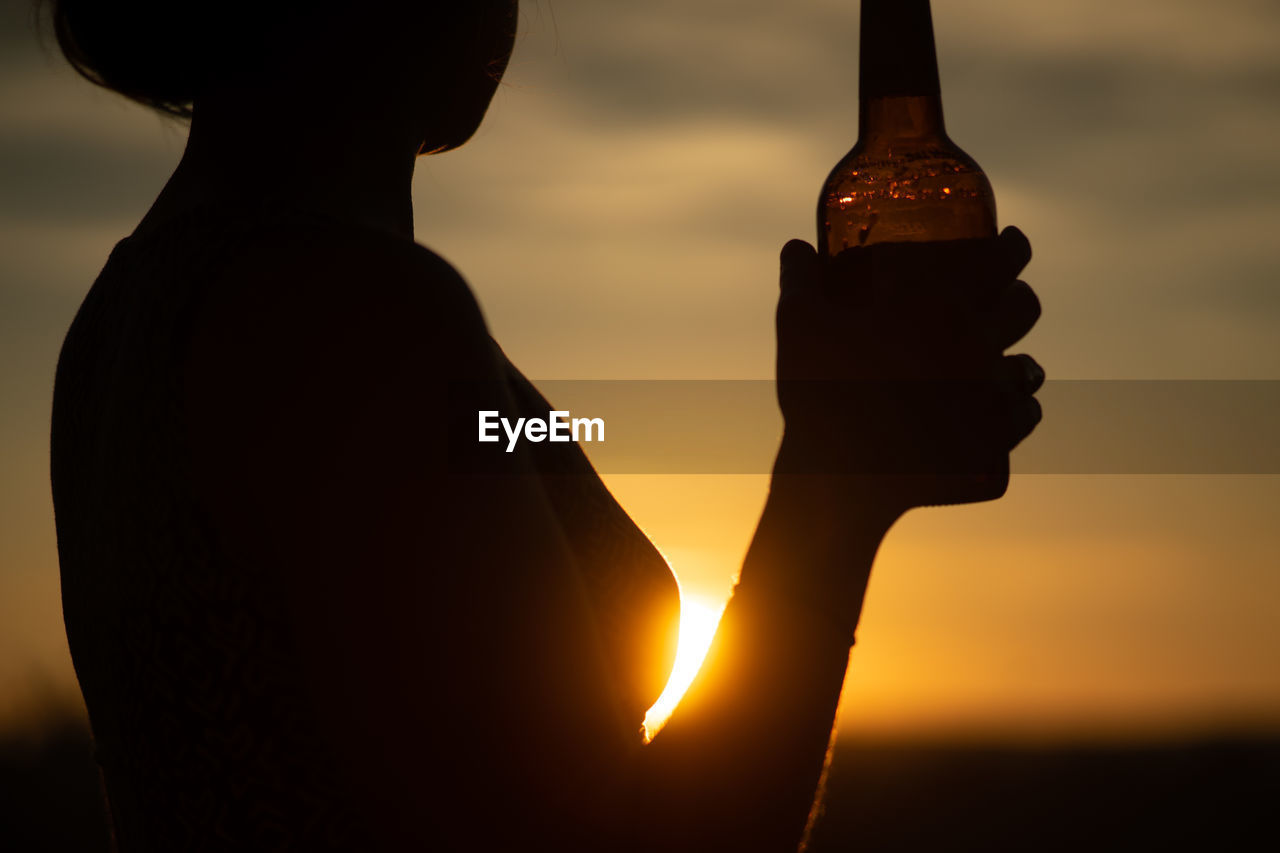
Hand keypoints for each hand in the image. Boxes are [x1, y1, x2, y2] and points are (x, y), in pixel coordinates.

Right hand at [774, 227, 1043, 512]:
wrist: (839, 477)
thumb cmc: (818, 389)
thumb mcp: (797, 322)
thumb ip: (800, 277)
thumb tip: (796, 246)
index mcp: (940, 306)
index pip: (1001, 259)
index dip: (1012, 245)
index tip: (1012, 240)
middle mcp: (978, 346)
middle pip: (1024, 308)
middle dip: (1019, 296)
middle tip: (1007, 296)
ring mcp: (990, 400)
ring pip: (1030, 368)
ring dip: (1020, 360)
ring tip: (1010, 362)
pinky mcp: (993, 446)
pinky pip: (1022, 420)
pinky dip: (1013, 414)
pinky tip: (1003, 413)